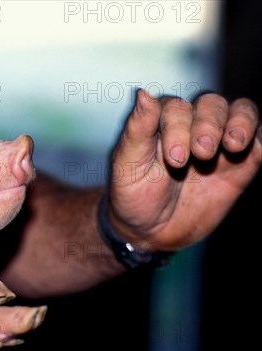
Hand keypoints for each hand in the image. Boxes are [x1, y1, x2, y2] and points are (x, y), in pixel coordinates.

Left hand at [108, 90, 260, 250]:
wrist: (151, 231)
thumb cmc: (133, 195)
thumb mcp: (128, 164)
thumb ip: (137, 129)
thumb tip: (143, 92)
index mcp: (160, 121)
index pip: (176, 107)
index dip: (178, 127)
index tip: (175, 159)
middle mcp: (191, 124)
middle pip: (210, 104)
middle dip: (207, 126)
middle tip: (201, 153)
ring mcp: (218, 141)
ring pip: (239, 111)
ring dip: (239, 123)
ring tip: (232, 145)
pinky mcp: (241, 161)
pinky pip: (259, 139)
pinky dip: (257, 137)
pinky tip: (245, 149)